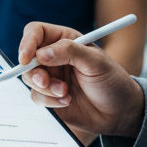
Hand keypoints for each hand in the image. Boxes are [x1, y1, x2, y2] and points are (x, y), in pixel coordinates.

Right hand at [17, 21, 145, 138]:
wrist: (120, 113)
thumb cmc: (113, 82)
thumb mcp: (96, 62)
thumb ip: (69, 52)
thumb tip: (41, 53)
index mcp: (66, 40)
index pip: (36, 32)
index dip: (27, 42)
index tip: (26, 58)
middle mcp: (55, 57)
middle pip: (27, 57)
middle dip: (34, 71)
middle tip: (45, 82)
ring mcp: (51, 77)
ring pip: (30, 78)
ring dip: (45, 88)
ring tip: (65, 93)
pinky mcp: (49, 96)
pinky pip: (36, 96)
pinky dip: (49, 101)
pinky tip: (66, 101)